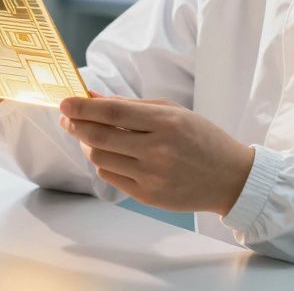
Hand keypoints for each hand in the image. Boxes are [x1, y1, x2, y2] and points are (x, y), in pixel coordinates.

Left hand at [59, 94, 254, 214]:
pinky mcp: (148, 196)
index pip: (112, 112)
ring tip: (90, 135)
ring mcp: (152, 176)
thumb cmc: (201, 138)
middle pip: (99, 136)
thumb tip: (92, 98)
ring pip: (100, 158)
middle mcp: (157, 150)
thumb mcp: (173, 111)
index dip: (83, 107)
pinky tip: (110, 153)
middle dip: (75, 125)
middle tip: (67, 118)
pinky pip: (111, 176)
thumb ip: (132, 105)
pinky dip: (103, 162)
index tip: (65, 103)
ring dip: (88, 144)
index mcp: (165, 122)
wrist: (229, 178)